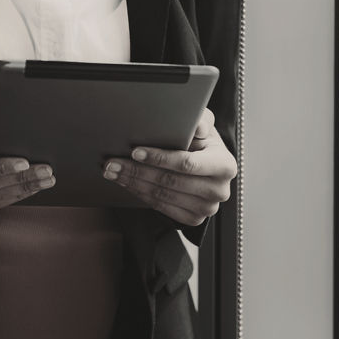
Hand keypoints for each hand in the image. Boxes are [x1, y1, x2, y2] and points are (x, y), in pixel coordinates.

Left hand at [102, 108, 235, 225]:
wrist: (207, 164)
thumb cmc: (203, 142)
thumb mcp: (205, 125)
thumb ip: (202, 119)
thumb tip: (198, 127)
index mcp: (225, 165)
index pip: (187, 164)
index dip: (159, 158)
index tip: (135, 152)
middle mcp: (219, 190)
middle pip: (170, 182)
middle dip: (137, 171)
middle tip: (113, 162)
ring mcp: (207, 208)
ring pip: (162, 196)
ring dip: (133, 183)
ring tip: (113, 171)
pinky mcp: (194, 219)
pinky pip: (161, 207)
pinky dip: (140, 194)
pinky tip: (127, 183)